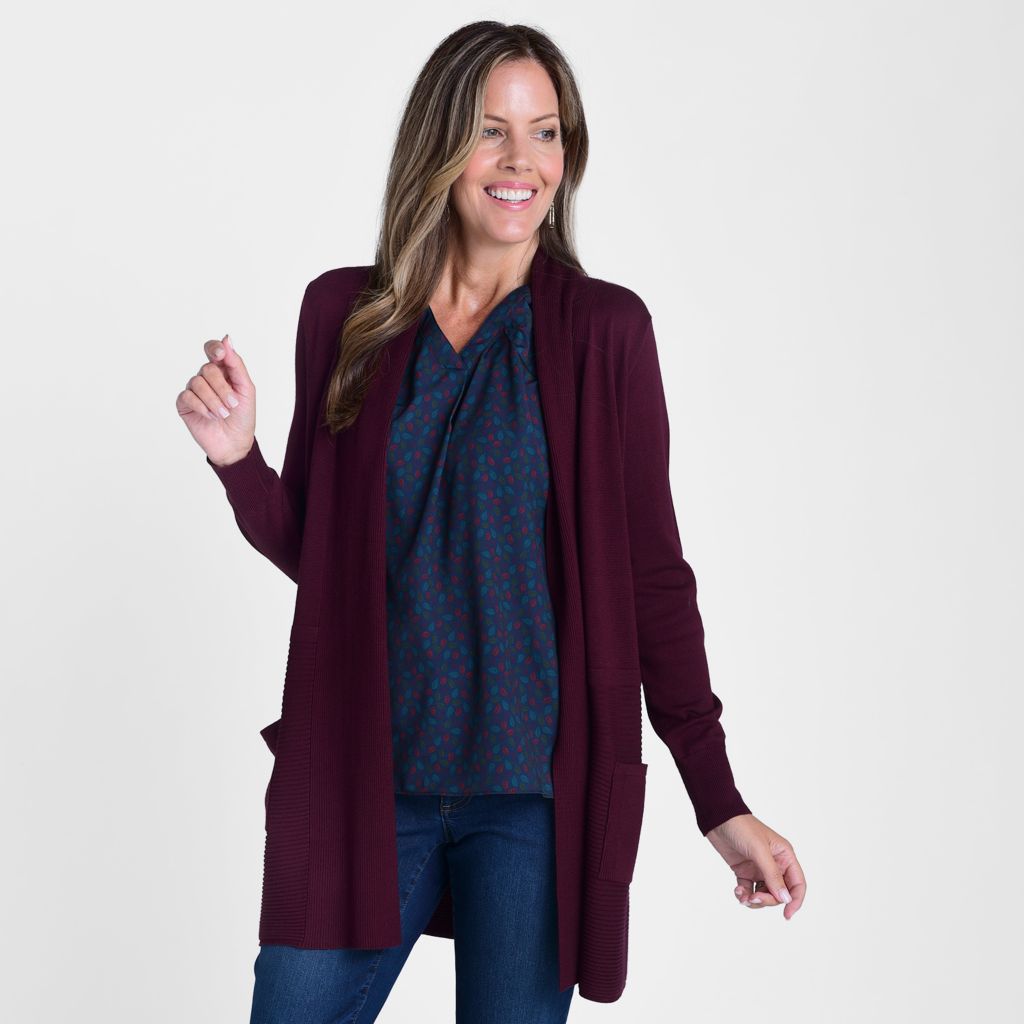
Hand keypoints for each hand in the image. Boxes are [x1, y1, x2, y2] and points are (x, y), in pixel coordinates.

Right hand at [176, 334, 256, 465]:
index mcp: (223, 371)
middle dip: (222, 388)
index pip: (213, 350)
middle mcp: (206, 377)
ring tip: (223, 414)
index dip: (214, 348)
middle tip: (233, 405)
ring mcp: (194, 390)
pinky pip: (188, 396)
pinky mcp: (184, 404)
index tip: (220, 354)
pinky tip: (211, 417)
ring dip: (214, 401)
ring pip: (197, 383)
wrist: (235, 443)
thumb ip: (236, 365)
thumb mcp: (246, 389)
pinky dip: (202, 407)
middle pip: (207, 369)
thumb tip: (227, 339)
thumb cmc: (243, 416)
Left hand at [705, 813, 804, 919]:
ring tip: (742, 896)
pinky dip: (744, 895)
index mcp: (785, 856)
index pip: (797, 884)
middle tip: (754, 898)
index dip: (795, 901)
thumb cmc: (742, 827)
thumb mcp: (759, 850)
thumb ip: (772, 875)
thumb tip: (785, 899)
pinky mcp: (745, 871)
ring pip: (764, 894)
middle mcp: (775, 864)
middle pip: (779, 893)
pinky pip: (749, 890)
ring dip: (754, 899)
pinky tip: (737, 890)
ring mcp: (759, 868)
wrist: (717, 818)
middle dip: (768, 899)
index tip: (787, 915)